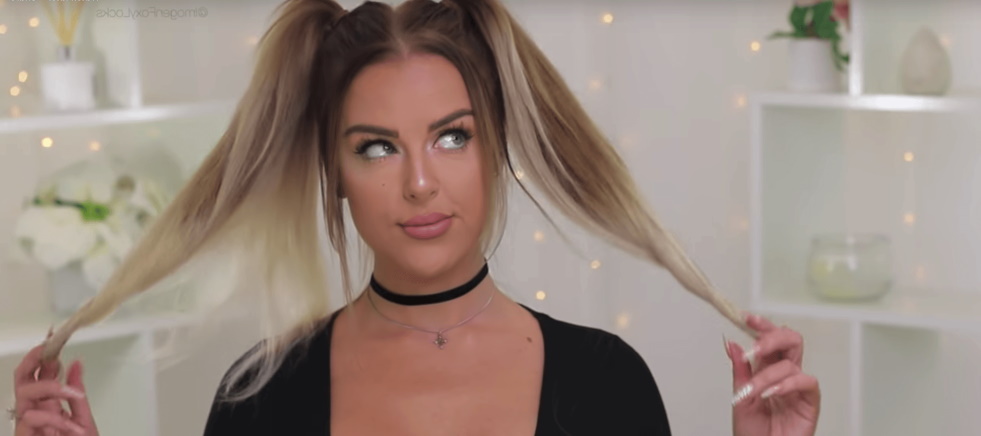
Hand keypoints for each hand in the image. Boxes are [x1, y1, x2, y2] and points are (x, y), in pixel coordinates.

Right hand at [12, 343, 98, 435]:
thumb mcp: (83, 418)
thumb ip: (78, 393)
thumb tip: (76, 363)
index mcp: (49, 404)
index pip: (42, 373)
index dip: (45, 354)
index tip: (53, 337)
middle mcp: (36, 410)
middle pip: (23, 378)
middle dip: (32, 359)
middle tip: (47, 348)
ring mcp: (29, 422)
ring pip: (24, 393)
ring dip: (50, 387)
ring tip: (72, 392)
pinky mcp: (25, 434)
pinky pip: (30, 417)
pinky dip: (52, 418)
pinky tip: (71, 424)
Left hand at [726, 314, 819, 435]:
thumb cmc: (753, 432)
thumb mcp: (740, 398)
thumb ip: (739, 371)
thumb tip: (732, 344)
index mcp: (766, 370)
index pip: (770, 340)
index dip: (762, 326)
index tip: (747, 318)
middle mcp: (784, 375)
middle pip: (791, 341)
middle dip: (773, 337)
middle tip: (757, 347)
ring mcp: (798, 387)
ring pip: (791, 363)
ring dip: (767, 375)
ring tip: (753, 392)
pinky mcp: (810, 402)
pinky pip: (807, 382)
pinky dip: (787, 384)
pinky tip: (771, 393)